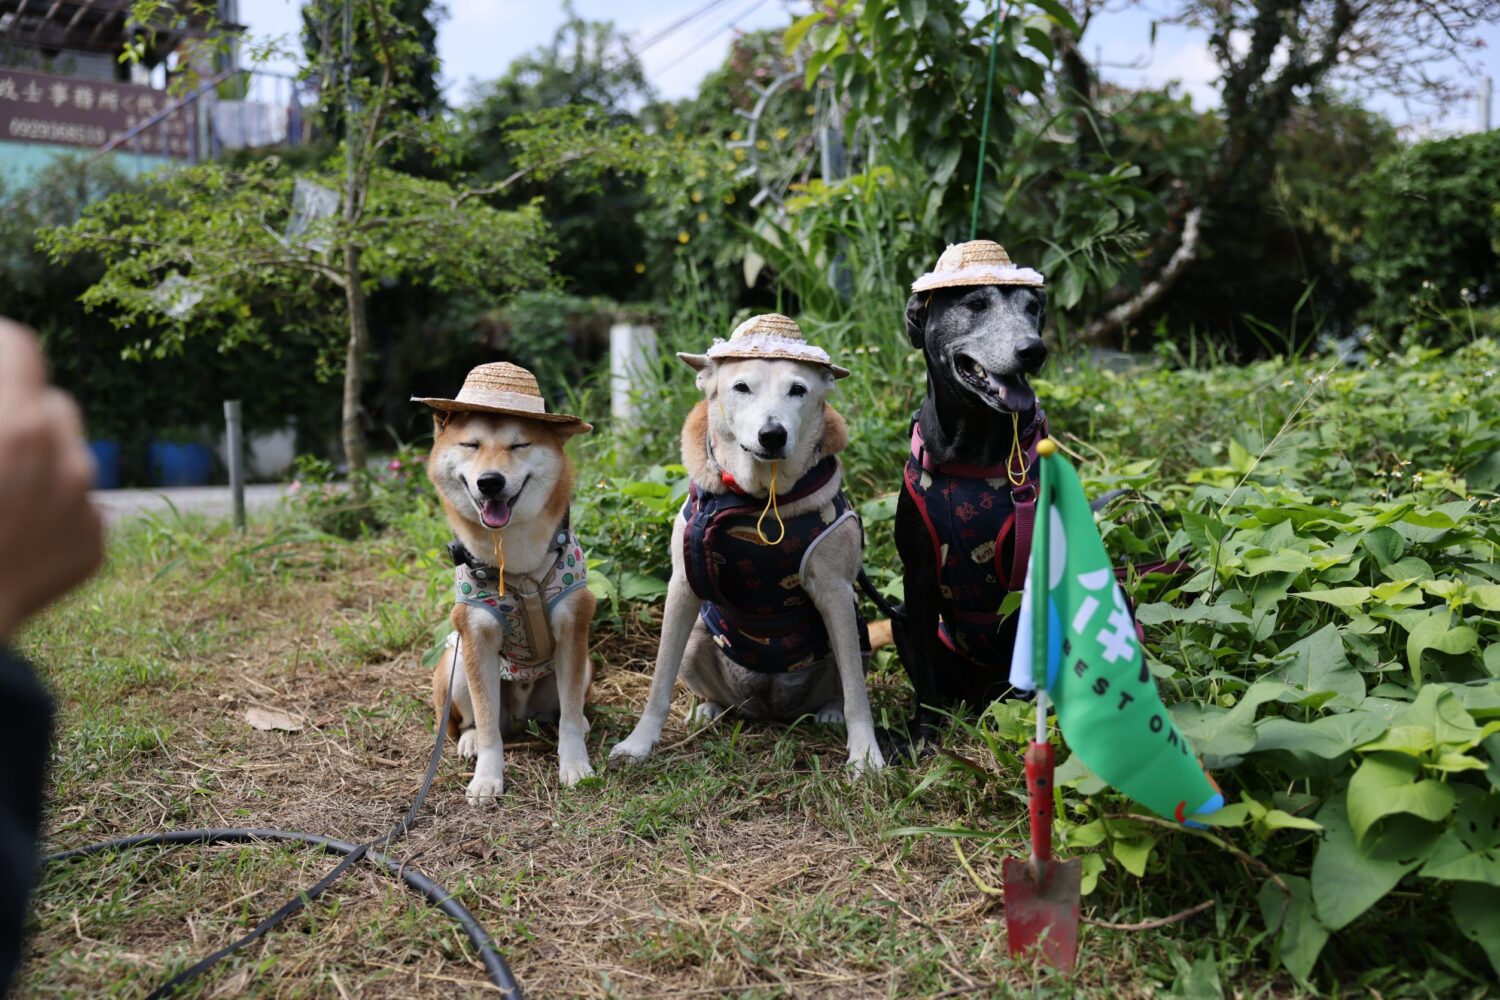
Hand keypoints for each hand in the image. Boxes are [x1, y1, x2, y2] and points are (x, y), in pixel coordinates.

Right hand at [0, 319, 103, 642]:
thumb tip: (3, 397)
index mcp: (16, 426)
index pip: (19, 347)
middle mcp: (67, 458)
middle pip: (50, 403)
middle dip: (17, 413)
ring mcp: (87, 506)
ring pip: (69, 457)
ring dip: (37, 463)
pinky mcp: (94, 548)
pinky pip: (76, 509)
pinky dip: (48, 512)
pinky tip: (9, 537)